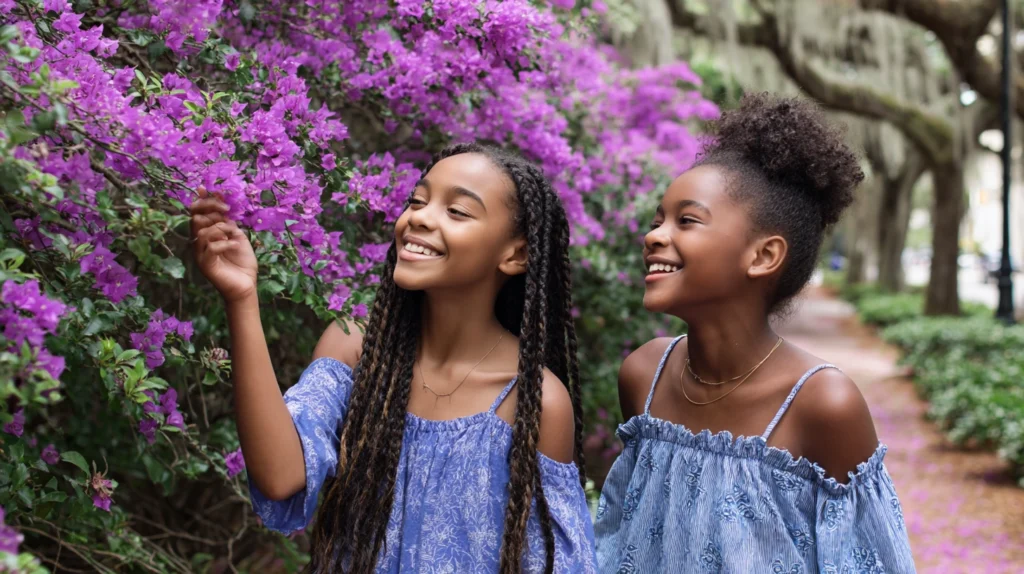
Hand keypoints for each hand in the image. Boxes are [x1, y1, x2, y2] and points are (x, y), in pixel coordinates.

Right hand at [190, 187, 257, 302]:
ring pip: (202, 232)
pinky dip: (225, 243)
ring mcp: (201, 254)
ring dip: (220, 228)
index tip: (210, 190)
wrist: (246, 284)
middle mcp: (200, 242)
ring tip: (233, 234)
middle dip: (211, 210)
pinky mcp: (206, 264)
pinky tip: (235, 245)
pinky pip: (211, 247)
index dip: (202, 200)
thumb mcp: (237, 236)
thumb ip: (228, 221)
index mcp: (207, 234)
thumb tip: (221, 201)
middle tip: (226, 211)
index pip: (198, 213)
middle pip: (196, 218)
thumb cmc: (242, 262)